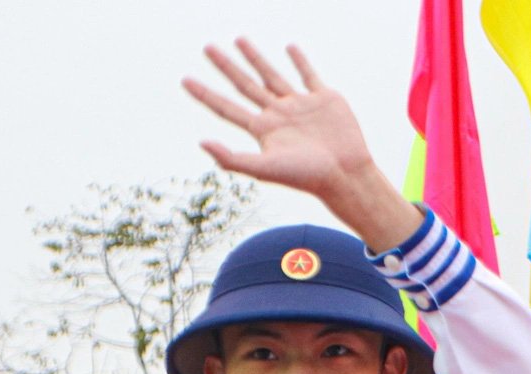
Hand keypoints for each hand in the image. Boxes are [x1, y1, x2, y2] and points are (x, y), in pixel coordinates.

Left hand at [185, 40, 421, 251]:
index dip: (204, 94)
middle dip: (226, 66)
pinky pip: (308, 75)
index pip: (226, 108)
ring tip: (239, 39)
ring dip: (255, 57)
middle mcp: (277, 115)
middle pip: (244, 85)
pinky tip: (290, 48)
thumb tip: (201, 143)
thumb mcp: (264, 169)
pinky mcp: (323, 99)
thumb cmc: (305, 176)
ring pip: (271, 75)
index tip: (185, 80)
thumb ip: (231, 159)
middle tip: (208, 47)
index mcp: (262, 130)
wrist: (344, 174)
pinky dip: (300, 61)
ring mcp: (299, 106)